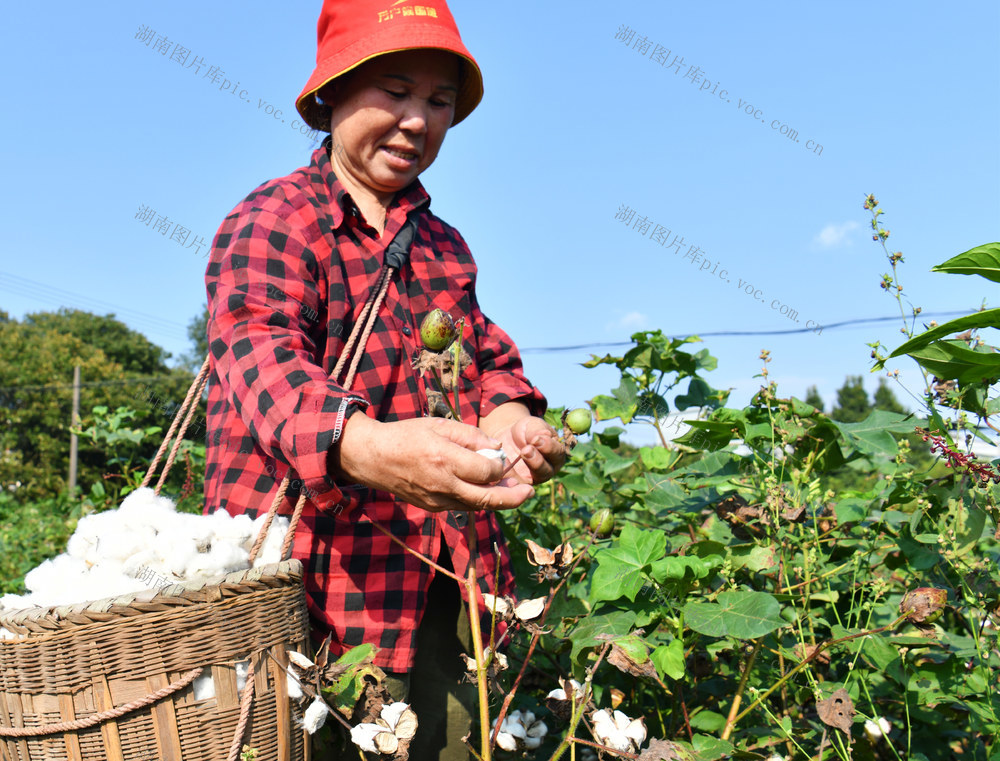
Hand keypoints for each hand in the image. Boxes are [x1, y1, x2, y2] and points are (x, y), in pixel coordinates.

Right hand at [329, 414, 535, 511]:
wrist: (373, 458)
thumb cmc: (406, 435)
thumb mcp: (439, 425)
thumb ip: (471, 436)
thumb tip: (497, 449)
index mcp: (445, 459)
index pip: (487, 472)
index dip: (501, 468)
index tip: (503, 459)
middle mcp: (443, 484)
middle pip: (487, 499)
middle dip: (513, 497)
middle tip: (530, 492)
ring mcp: (437, 500)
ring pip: (476, 506)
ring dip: (496, 501)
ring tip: (512, 492)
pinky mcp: (432, 507)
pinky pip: (461, 507)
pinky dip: (477, 500)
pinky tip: (485, 490)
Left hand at [495, 416, 566, 485]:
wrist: (508, 439)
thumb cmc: (526, 432)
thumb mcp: (532, 426)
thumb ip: (538, 430)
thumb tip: (543, 436)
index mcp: (556, 455)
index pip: (556, 453)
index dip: (548, 446)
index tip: (536, 439)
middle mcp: (547, 470)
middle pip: (545, 471)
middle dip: (536, 460)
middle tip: (526, 450)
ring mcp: (531, 479)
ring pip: (529, 480)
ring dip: (522, 470)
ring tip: (518, 456)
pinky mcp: (516, 483)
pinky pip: (512, 483)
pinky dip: (507, 474)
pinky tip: (503, 463)